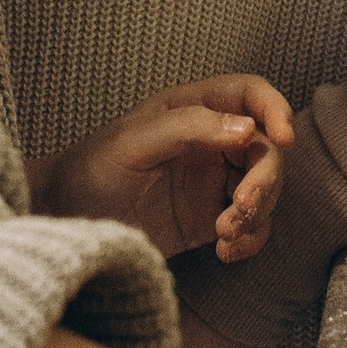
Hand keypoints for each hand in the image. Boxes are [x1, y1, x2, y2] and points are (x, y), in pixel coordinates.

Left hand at [33, 77, 294, 264]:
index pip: (249, 95)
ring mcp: (211, 182)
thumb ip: (189, 128)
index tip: (282, 139)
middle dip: (262, 181)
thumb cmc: (90, 168)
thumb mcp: (134, 142)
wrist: (64, 221)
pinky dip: (249, 239)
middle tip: (239, 209)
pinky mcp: (209, 219)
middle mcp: (210, 142)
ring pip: (263, 190)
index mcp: (193, 109)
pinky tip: (226, 252)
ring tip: (225, 235)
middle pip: (264, 150)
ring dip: (256, 214)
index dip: (274, 109)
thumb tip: (247, 130)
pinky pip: (250, 225)